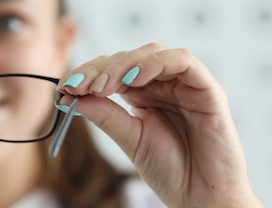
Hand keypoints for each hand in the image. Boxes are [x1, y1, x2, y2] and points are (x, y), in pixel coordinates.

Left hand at [57, 43, 263, 206]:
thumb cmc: (170, 171)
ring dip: (122, 65)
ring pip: (152, 53)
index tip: (63, 86)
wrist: (201, 199)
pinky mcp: (207, 89)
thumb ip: (105, 115)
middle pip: (128, 58)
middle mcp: (163, 84)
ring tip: (101, 86)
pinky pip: (184, 61)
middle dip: (98, 69)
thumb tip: (71, 96)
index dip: (87, 73)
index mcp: (142, 94)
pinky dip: (156, 63)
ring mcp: (185, 85)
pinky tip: (134, 78)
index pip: (111, 70)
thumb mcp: (129, 139)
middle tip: (76, 85)